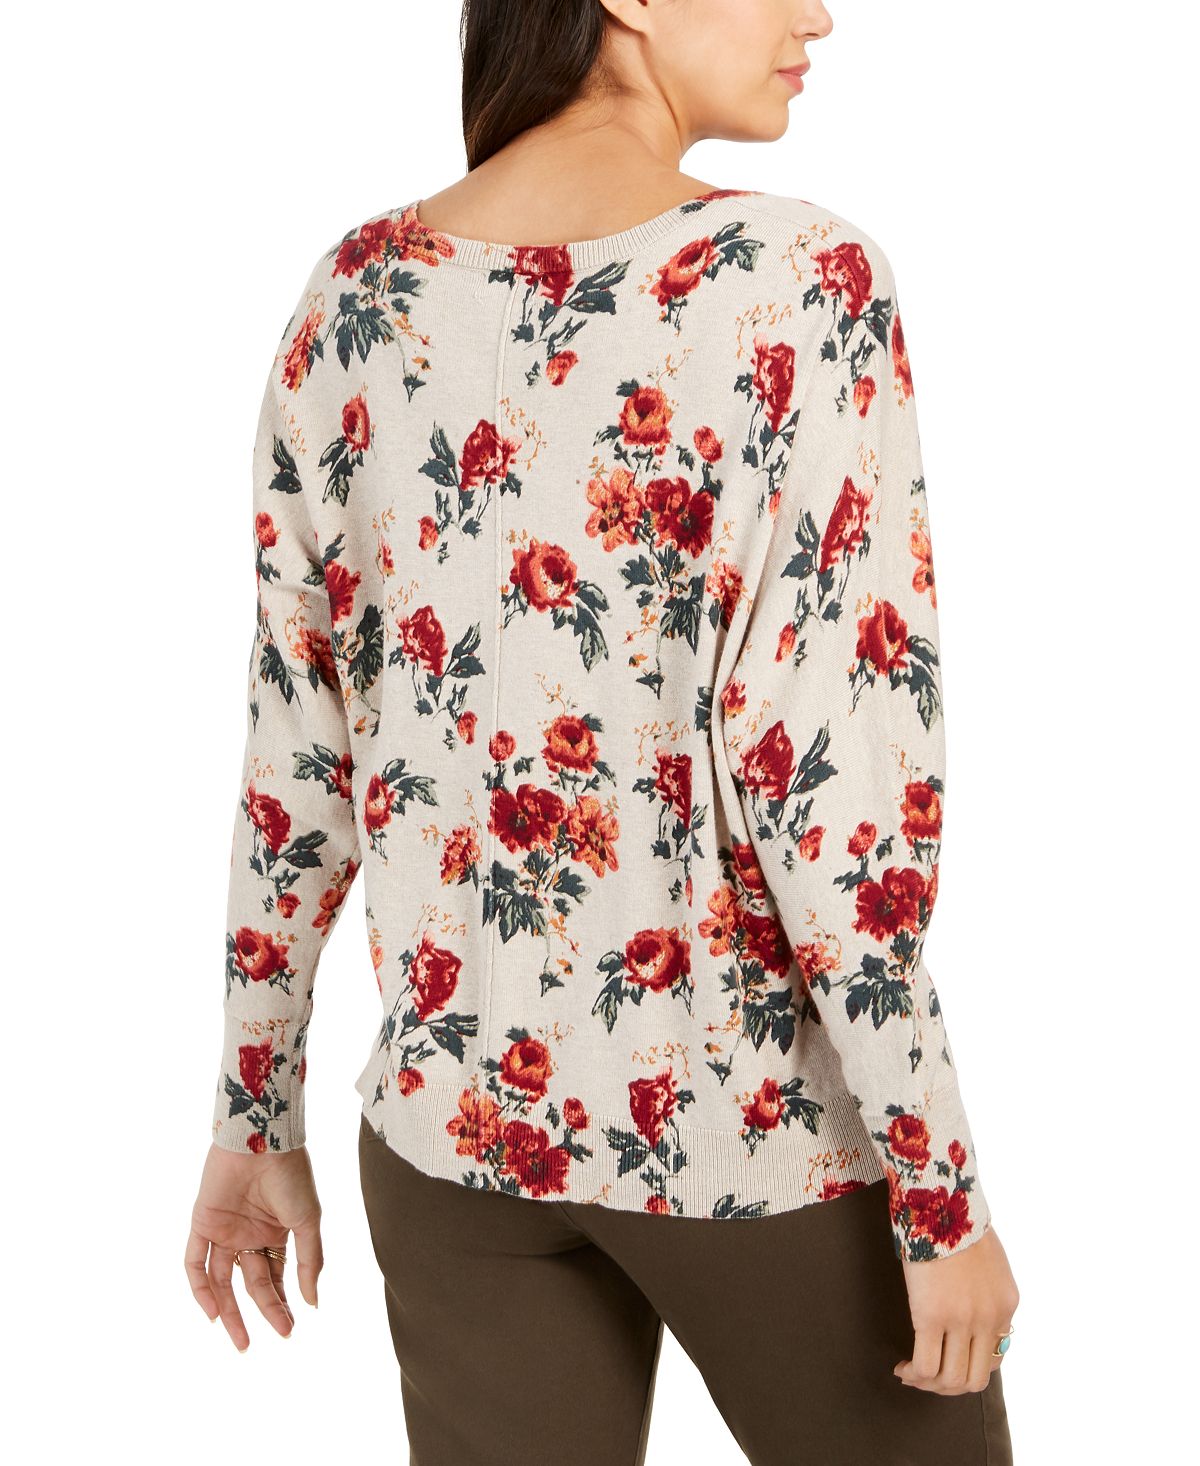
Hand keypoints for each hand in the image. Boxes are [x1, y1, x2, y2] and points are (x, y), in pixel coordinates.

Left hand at [185, 1142, 323, 1350]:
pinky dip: (200, 1289)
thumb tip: (312, 1302)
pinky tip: (213, 1313)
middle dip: (263, 1311)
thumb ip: (309, 1261)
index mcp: (276, 1233)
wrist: (263, 1141)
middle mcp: (249, 1235)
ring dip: (229, 1311)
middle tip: (273, 1337)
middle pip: (252, 1283)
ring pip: (222, 1280)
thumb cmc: (291, 1176)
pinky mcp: (202, 1222)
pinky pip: (195, 1262)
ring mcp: (225, 1230)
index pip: (276, 1278)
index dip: (282, 1304)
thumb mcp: (307, 1221)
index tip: (289, 1328)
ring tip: (240, 1340)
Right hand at [893, 1225, 1018, 1393]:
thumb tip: (970, 1303)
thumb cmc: (956, 1219)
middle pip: (976, 1379)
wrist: (940, 1200)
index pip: (996, 1357)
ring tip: (912, 1373)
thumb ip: (986, 1287)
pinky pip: (925, 1365)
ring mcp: (962, 1321)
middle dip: (950, 1386)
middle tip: (930, 1377)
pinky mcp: (931, 1316)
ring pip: (951, 1380)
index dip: (970, 1366)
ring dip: (930, 1385)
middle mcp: (990, 1319)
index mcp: (1006, 1304)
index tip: (948, 1359)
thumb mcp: (989, 1258)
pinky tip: (902, 1366)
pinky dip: (913, 1374)